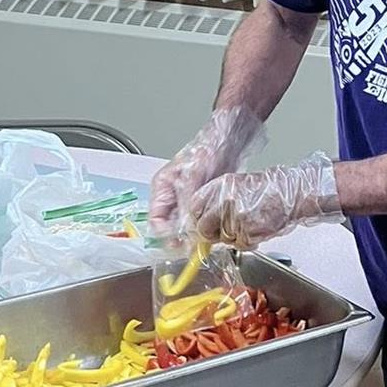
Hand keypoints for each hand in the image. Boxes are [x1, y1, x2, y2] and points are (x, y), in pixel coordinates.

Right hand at [148, 105, 263, 239]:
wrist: (229, 139)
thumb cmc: (206, 149)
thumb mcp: (192, 177)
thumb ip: (186, 204)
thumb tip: (184, 230)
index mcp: (162, 189)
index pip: (156, 222)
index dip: (166, 237)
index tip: (180, 246)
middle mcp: (173, 198)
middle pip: (172, 228)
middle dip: (183, 239)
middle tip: (196, 247)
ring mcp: (189, 201)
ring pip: (188, 227)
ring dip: (197, 235)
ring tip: (208, 239)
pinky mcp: (205, 203)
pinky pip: (203, 222)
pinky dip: (209, 228)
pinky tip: (217, 231)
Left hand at [189, 155, 340, 248]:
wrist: (291, 194)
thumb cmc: (267, 190)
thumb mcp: (235, 186)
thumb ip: (215, 201)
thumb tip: (201, 220)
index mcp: (219, 187)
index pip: (195, 209)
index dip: (199, 219)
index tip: (203, 224)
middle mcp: (225, 202)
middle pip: (204, 228)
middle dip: (212, 233)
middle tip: (224, 230)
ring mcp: (236, 218)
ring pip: (223, 239)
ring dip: (233, 237)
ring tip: (247, 224)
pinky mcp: (248, 233)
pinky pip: (239, 245)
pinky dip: (246, 242)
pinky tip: (255, 229)